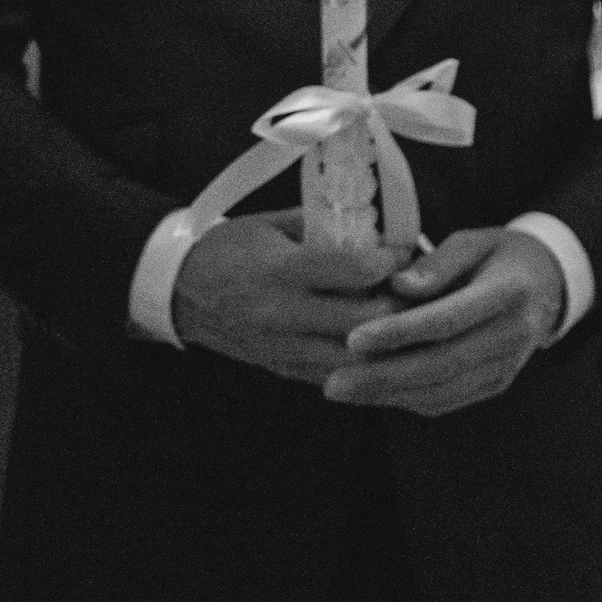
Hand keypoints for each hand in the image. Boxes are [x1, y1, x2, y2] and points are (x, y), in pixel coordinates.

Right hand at [172, 208, 406, 386]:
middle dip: (402, 307)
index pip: (352, 270)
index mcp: (280, 271)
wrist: (179, 292)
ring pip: (356, 360)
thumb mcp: (275, 223)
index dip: (391, 262)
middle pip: (362, 321)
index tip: (407, 253)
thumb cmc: (231, 249)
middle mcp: (282, 314)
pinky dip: (370, 368)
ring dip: (391, 344)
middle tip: (422, 292)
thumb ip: (328, 226)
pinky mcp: (285, 371)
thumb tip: (383, 228)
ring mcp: (283, 348)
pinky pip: (339, 378)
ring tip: (415, 324)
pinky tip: (394, 354)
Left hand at [323, 228, 565, 417]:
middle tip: (334, 383)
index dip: (400, 332)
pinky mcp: (496, 384)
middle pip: (442, 365)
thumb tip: (396, 286)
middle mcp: (514, 335)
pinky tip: (371, 393)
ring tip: (342, 390)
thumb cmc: (500, 256)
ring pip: (442, 392)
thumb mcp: (473, 241)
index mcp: (510, 292)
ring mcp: (507, 366)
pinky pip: (447, 401)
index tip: (354, 337)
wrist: (547, 285)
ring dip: (388, 395)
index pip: (449, 319)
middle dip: (384, 377)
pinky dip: (406, 400)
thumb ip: (437, 263)